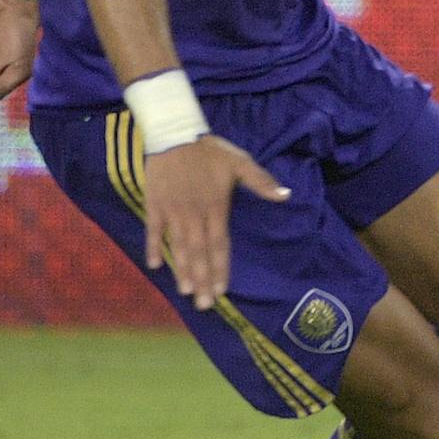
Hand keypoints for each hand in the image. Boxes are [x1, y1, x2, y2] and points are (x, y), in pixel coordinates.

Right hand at [142, 135, 289, 309]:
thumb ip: (262, 182)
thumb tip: (286, 196)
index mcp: (215, 208)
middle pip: (199, 253)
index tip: (223, 290)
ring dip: (182, 270)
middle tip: (204, 305)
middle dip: (203, 279)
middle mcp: (194, 215)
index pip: (220, 244)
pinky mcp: (155, 204)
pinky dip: (153, 247)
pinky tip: (155, 266)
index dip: (220, 267)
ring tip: (186, 292)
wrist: (175, 133)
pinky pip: (153, 230)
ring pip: (178, 246)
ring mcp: (172, 211)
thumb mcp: (240, 162)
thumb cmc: (210, 151)